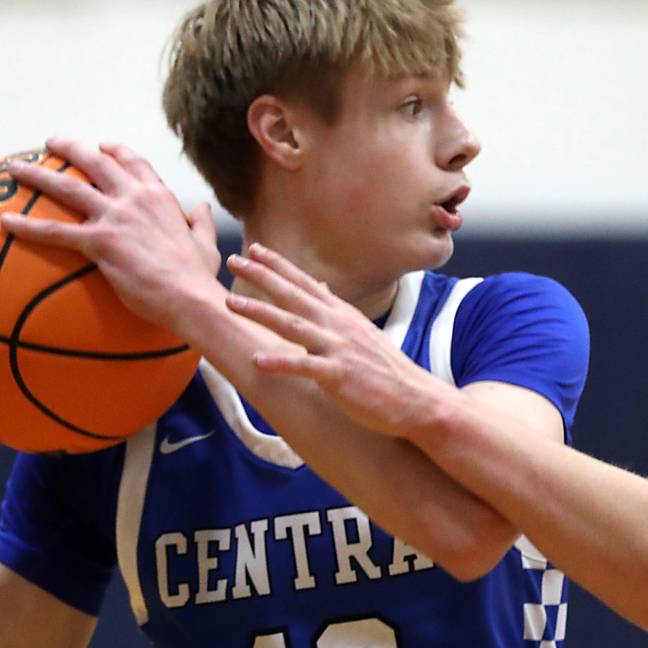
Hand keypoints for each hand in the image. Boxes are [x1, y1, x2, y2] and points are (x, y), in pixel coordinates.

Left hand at [0, 138, 217, 331]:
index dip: (116, 151)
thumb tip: (202, 207)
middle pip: (94, 162)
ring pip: (68, 187)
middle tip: (49, 144)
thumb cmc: (199, 277)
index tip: (102, 146)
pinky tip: (5, 223)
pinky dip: (28, 226)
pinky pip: (56, 231)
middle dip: (69, 148)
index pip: (134, 163)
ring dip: (37, 175)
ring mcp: (115, 217)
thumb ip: (202, 221)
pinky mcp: (100, 242)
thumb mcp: (207, 243)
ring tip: (14, 169)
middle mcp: (135, 198)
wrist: (191, 298)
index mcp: (160, 197)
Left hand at [224, 243, 449, 437]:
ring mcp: (339, 349)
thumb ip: (336, 310)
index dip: (279, 266)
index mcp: (342, 315)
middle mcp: (338, 326)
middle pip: (294, 295)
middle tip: (235, 259)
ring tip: (231, 302)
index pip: (306, 283)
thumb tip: (319, 287)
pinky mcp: (340, 376)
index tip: (255, 249)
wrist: (416, 398)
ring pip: (293, 325)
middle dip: (262, 276)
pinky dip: (281, 362)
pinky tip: (257, 359)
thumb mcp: (361, 332)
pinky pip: (305, 366)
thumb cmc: (386, 371)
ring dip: (260, 312)